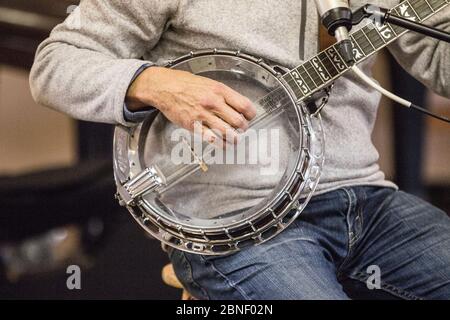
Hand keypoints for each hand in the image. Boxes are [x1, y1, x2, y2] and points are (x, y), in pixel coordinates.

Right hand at [126, 67, 256, 143]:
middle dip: (243, 128)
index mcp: (220, 90)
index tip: (249, 118)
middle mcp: (214, 102)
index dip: (250, 115)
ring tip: (234, 139)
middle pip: (238, 121)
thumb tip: (238, 106)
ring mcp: (203, 115)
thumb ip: (223, 94)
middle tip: (242, 130)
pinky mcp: (193, 125)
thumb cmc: (185, 84)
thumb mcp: (209, 83)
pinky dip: (220, 144)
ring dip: (234, 138)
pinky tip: (222, 144)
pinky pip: (212, 138)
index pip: (245, 105)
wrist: (165, 87)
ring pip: (228, 132)